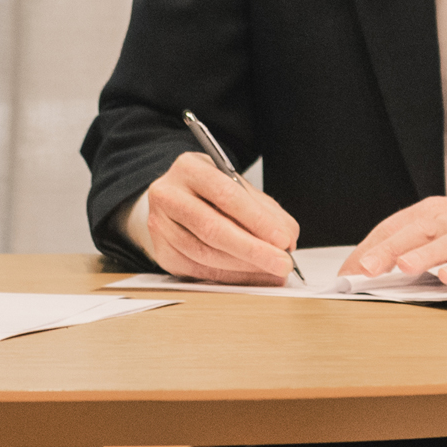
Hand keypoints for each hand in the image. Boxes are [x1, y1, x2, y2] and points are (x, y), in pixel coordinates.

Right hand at [142, 151, 301, 284]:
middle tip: (282, 263)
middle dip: (253, 250)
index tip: (283, 239)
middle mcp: (168, 195)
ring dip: (244, 268)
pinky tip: (250, 277)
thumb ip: (263, 208)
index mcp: (189, 169)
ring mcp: (160, 225)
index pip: (226, 196)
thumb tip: (287, 239)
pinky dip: (229, 278)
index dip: (257, 221)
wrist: (174, 198)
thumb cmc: (208, 190)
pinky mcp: (162, 252)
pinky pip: (198, 272)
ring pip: (204, 254)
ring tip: (271, 271)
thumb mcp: (235, 184)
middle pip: (212, 229)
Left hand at [341, 192, 446, 287]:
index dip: (370, 248)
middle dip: (388, 249)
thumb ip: (416, 241)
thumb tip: (372, 265)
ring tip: (402, 267)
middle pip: (419, 231)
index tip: (347, 273)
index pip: (396, 226)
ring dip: (425, 255)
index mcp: (438, 211)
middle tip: (364, 269)